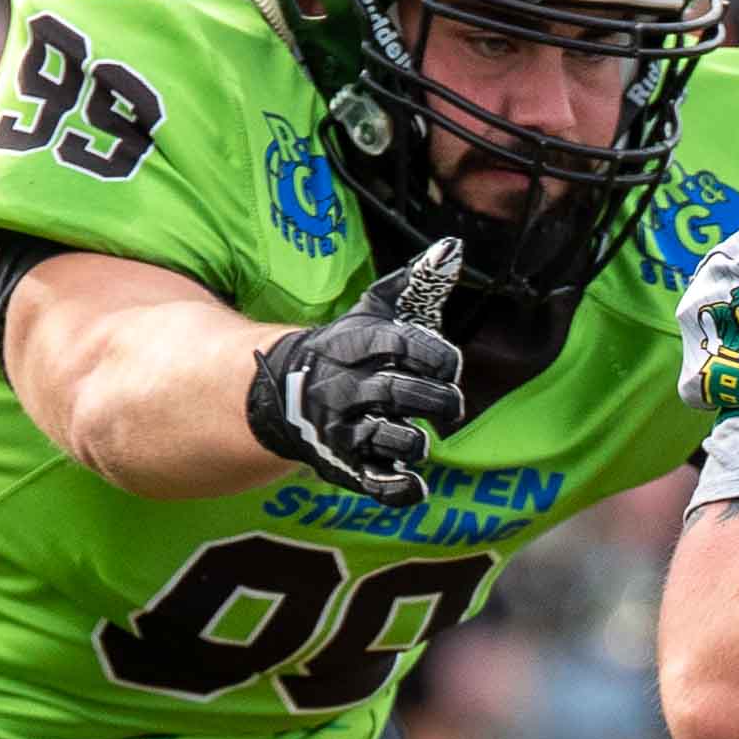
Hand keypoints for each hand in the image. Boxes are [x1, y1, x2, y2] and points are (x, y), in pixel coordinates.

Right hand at [246, 240, 468, 492]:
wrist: (287, 394)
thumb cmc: (348, 350)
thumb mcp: (373, 313)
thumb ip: (412, 283)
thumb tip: (451, 248)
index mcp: (353, 346)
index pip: (399, 344)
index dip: (436, 354)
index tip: (449, 364)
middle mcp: (346, 388)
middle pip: (400, 393)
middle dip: (437, 399)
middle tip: (450, 404)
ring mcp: (344, 430)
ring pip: (389, 439)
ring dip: (417, 441)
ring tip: (424, 434)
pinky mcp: (346, 466)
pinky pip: (375, 485)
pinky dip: (400, 490)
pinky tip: (418, 486)